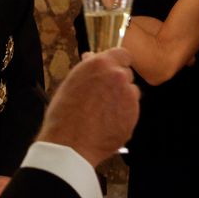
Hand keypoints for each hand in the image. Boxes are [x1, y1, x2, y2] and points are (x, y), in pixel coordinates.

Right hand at [36, 48, 139, 166]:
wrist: (70, 143)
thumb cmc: (64, 114)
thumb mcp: (71, 83)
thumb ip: (87, 69)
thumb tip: (91, 58)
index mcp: (101, 64)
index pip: (123, 54)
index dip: (118, 63)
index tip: (113, 70)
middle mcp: (118, 76)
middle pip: (127, 74)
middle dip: (118, 82)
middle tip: (103, 95)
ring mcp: (129, 96)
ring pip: (131, 93)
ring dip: (122, 99)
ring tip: (103, 112)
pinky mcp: (134, 115)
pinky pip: (132, 111)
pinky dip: (124, 115)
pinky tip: (108, 122)